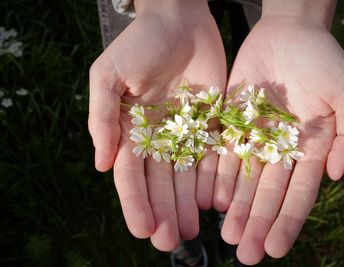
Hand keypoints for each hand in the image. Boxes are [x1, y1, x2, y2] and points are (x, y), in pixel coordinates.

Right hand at [88, 0, 225, 250]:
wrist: (179, 20)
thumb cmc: (140, 44)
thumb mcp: (109, 75)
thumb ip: (103, 118)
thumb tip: (102, 165)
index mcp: (130, 131)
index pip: (132, 175)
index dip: (136, 203)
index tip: (143, 230)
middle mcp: (158, 138)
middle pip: (160, 183)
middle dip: (164, 212)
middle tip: (172, 241)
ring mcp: (186, 133)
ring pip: (187, 176)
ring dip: (188, 204)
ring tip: (194, 230)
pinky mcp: (211, 124)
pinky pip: (212, 157)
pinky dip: (213, 179)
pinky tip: (216, 201)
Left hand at [213, 14, 343, 263]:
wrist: (289, 34)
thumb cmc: (324, 60)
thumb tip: (335, 175)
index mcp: (310, 148)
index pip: (299, 193)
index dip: (287, 221)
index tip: (276, 248)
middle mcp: (280, 150)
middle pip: (267, 193)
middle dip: (257, 223)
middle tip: (245, 254)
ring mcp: (255, 138)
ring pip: (243, 180)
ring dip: (235, 208)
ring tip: (227, 234)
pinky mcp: (233, 123)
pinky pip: (222, 153)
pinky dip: (216, 176)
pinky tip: (210, 200)